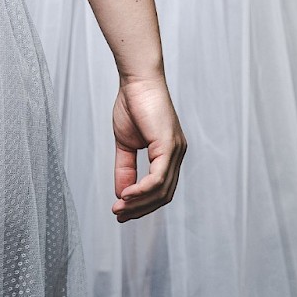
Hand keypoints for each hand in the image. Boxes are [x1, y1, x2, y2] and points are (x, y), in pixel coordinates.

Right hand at [111, 76, 185, 222]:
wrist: (136, 80)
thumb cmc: (132, 105)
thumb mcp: (126, 144)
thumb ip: (126, 169)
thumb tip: (122, 195)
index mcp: (169, 153)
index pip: (161, 189)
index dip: (142, 205)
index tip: (121, 212)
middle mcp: (177, 153)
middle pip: (163, 195)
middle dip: (140, 210)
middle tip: (119, 215)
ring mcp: (176, 149)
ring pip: (161, 190)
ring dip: (138, 204)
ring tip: (119, 207)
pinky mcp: (169, 144)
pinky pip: (158, 178)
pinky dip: (141, 191)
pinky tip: (126, 195)